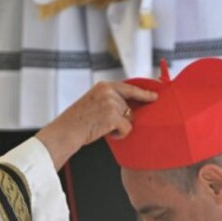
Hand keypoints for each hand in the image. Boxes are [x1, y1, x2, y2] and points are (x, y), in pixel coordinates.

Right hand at [36, 81, 156, 169]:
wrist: (66, 131)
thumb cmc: (77, 121)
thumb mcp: (93, 102)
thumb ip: (110, 100)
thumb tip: (130, 109)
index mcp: (104, 86)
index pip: (129, 88)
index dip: (143, 93)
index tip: (154, 96)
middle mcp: (109, 92)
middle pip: (129, 107)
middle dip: (121, 118)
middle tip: (102, 123)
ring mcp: (112, 103)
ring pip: (128, 118)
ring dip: (118, 126)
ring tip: (100, 127)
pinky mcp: (113, 116)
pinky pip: (127, 128)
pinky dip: (119, 134)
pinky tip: (106, 133)